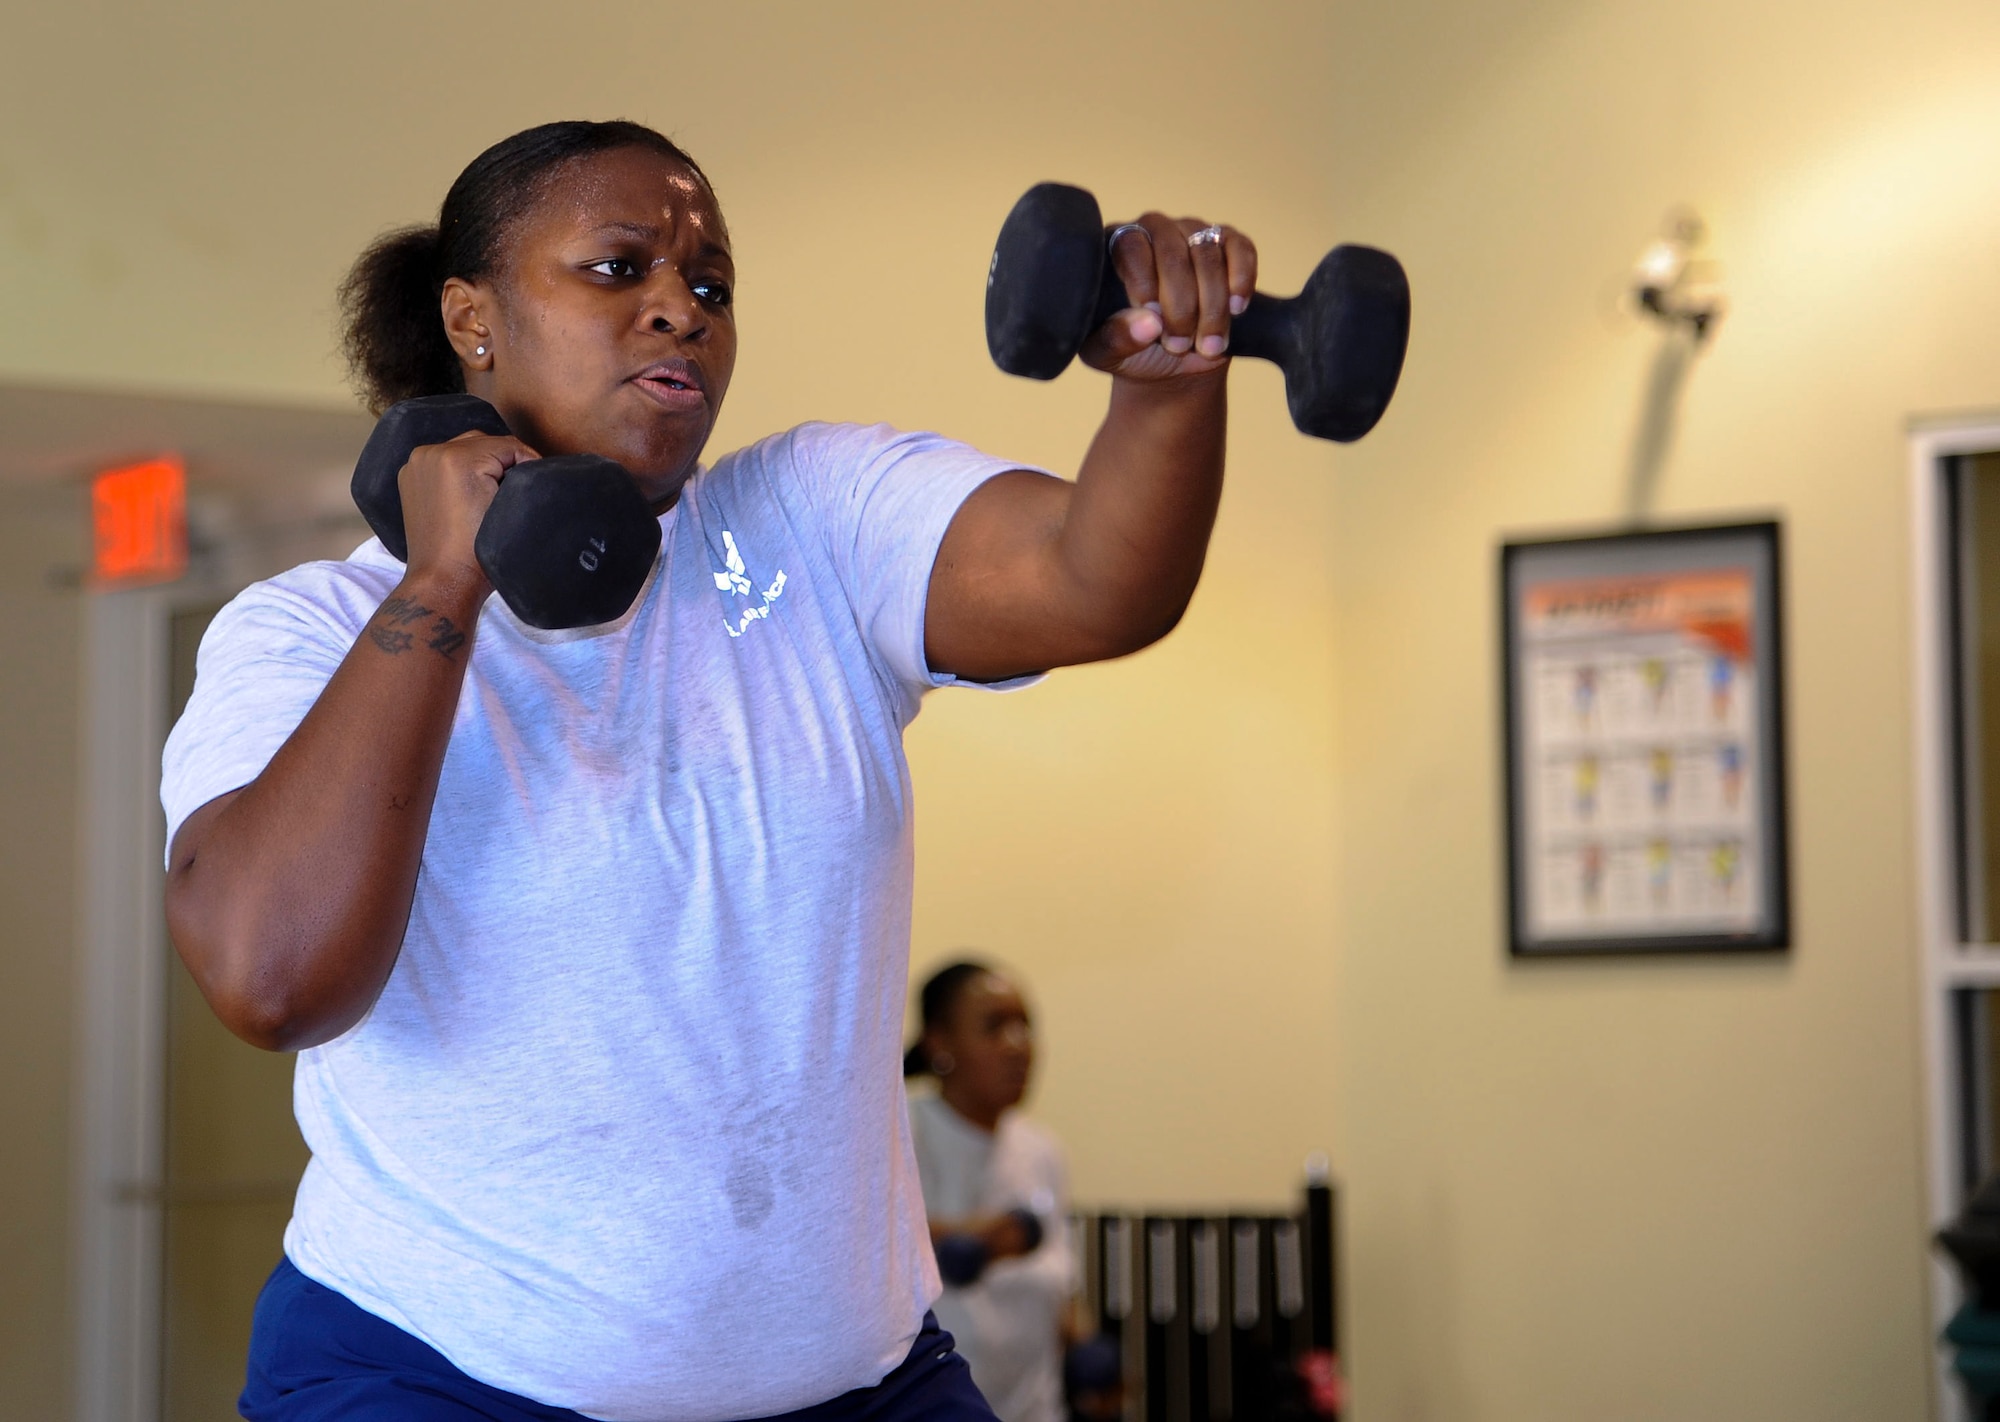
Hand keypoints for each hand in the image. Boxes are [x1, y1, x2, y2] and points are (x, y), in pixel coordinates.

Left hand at [396, 431, 538, 595]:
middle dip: (504, 459)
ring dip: (481, 462)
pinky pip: (443, 461)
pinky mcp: (411, 477)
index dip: (529, 461)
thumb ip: (521, 474)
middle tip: (520, 485)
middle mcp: (431, 454)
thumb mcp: (509, 508)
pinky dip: (459, 469)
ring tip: (495, 488)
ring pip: (463, 448)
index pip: (508, 445)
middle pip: (483, 442)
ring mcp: (416, 465)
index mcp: (457, 459)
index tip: (540, 479)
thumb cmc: (478, 554)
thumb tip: (529, 463)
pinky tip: (470, 491)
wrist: (445, 580)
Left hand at [1079, 213, 1257, 382]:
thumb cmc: (1134, 350)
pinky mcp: (1228, 243)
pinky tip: (1236, 309)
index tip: (1154, 319)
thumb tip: (1149, 323)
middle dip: (1181, 306)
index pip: (1131, 246)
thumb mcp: (1110, 355)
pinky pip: (1240, 249)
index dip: (1145, 282)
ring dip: (1212, 306)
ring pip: (1208, 255)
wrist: (1174, 361)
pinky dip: (1241, 280)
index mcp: (1116, 249)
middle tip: (1178, 345)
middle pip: (1172, 253)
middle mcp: (1154, 231)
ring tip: (1207, 345)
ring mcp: (1193, 232)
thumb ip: (1116, 339)